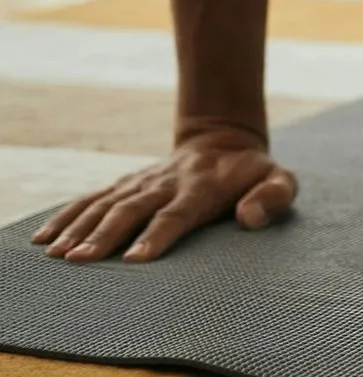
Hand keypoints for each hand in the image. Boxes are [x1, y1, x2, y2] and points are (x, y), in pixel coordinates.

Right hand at [30, 126, 297, 263]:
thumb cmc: (252, 173)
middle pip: (134, 208)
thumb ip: (273, 197)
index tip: (136, 259)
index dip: (158, 234)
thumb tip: (250, 217)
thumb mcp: (279, 180)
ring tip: (59, 254)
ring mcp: (143, 181)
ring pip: (108, 203)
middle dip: (108, 234)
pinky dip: (68, 215)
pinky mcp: (126, 183)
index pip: (178, 212)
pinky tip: (45, 238)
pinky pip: (93, 198)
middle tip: (83, 261)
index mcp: (202, 186)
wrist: (224, 139)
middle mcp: (167, 181)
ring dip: (81, 227)